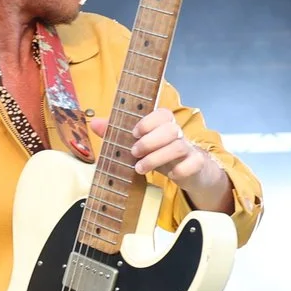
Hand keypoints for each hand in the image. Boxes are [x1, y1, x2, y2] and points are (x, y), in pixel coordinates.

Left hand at [90, 110, 234, 212]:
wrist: (190, 171)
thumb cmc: (160, 153)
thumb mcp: (139, 143)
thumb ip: (117, 132)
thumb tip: (94, 122)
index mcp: (165, 125)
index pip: (163, 114)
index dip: (148, 122)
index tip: (134, 134)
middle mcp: (178, 134)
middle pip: (171, 129)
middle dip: (149, 142)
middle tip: (134, 153)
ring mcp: (189, 149)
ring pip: (178, 147)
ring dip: (157, 158)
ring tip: (140, 168)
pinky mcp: (196, 165)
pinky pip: (192, 164)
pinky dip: (179, 170)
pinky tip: (168, 176)